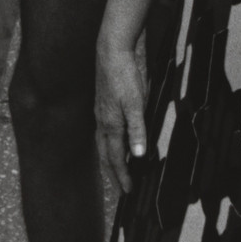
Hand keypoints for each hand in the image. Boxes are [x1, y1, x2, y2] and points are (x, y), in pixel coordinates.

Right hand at [95, 40, 148, 192]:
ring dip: (109, 160)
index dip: (122, 175)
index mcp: (111, 124)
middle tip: (120, 190)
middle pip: (106, 154)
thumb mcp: (135, 103)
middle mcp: (103, 121)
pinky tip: (114, 142)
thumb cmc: (124, 75)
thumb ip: (137, 129)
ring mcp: (102, 112)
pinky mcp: (105, 103)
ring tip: (115, 171)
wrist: (113, 50)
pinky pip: (104, 132)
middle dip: (113, 173)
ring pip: (103, 143)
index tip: (128, 191)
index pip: (116, 157)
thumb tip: (138, 155)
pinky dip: (108, 144)